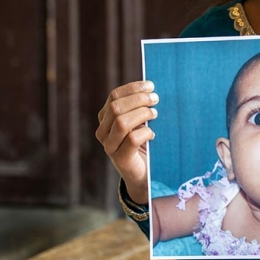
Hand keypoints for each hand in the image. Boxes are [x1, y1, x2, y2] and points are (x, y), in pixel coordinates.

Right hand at [96, 80, 158, 204]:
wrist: (142, 174)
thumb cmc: (143, 143)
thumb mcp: (139, 122)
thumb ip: (139, 107)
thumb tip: (152, 89)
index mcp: (105, 118)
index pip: (114, 96)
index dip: (133, 88)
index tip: (151, 85)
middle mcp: (103, 131)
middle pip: (116, 107)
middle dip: (139, 99)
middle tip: (156, 99)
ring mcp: (109, 146)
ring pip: (122, 122)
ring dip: (142, 114)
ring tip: (155, 115)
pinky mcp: (120, 158)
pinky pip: (132, 140)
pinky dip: (145, 133)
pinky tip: (152, 134)